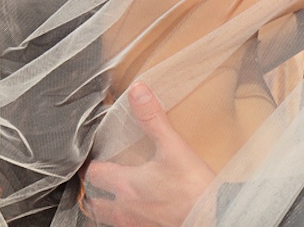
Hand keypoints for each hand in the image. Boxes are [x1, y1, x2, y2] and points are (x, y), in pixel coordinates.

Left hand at [82, 83, 214, 226]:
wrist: (212, 218)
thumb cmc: (192, 187)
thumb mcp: (174, 147)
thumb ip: (153, 119)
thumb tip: (137, 91)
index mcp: (125, 183)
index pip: (93, 173)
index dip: (90, 164)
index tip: (92, 158)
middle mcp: (123, 208)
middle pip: (93, 203)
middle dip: (93, 192)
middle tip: (97, 181)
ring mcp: (134, 225)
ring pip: (105, 220)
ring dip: (105, 210)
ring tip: (112, 200)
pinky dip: (125, 222)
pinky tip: (137, 214)